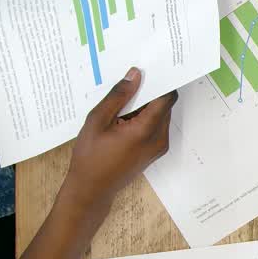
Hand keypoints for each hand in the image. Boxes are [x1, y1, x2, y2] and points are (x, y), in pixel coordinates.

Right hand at [62, 68, 174, 211]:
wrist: (92, 189)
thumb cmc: (90, 157)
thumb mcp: (98, 121)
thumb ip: (118, 96)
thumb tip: (135, 75)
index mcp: (147, 130)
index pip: (167, 98)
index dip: (160, 81)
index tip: (149, 69)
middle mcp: (159, 139)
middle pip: (164, 106)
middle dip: (150, 92)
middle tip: (129, 82)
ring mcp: (158, 147)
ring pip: (159, 116)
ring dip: (145, 106)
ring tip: (121, 102)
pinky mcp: (154, 151)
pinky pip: (154, 127)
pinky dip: (143, 118)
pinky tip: (121, 117)